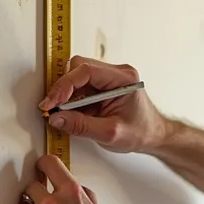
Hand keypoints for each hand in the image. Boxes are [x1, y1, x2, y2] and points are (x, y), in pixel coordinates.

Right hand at [38, 56, 168, 153]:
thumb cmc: (140, 132)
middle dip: (63, 90)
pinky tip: (76, 114)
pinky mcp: (102, 86)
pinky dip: (73, 101)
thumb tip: (56, 119)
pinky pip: (80, 87)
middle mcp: (116, 73)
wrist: (153, 135)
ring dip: (67, 97)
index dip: (64, 86)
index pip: (86, 71)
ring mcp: (109, 78)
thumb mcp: (110, 134)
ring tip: (68, 115)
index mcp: (123, 79)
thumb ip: (81, 126)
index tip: (51, 103)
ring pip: (76, 78)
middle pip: (78, 69)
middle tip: (54, 110)